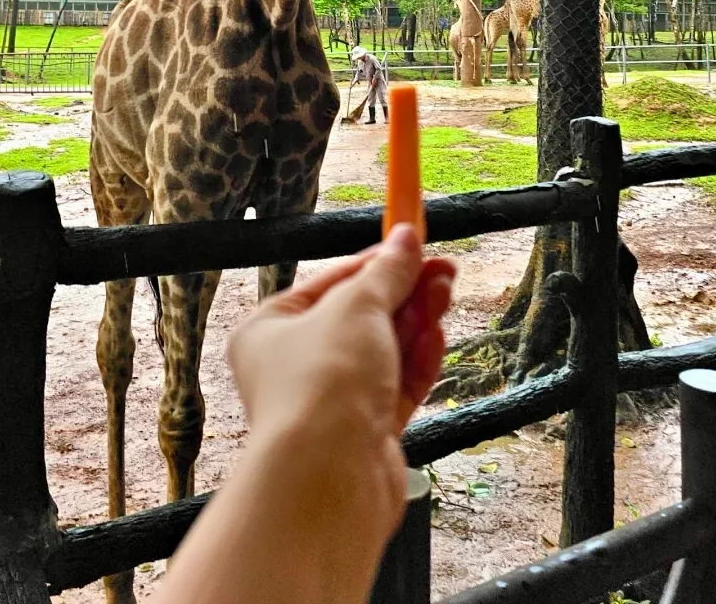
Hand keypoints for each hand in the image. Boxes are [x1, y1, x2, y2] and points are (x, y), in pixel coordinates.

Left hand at [227, 225, 454, 535]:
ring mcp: (332, 403)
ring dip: (415, 322)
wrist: (330, 477)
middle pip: (360, 317)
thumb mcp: (357, 307)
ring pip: (383, 352)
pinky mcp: (365, 434)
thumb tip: (405, 237)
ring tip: (445, 293)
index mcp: (270, 330)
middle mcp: (295, 367)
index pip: (331, 283)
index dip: (375, 262)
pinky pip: (396, 387)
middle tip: (444, 270)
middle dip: (404, 293)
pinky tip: (438, 335)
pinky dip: (417, 362)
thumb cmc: (323, 382)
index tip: (415, 243)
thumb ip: (386, 272)